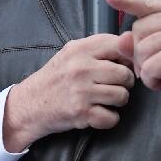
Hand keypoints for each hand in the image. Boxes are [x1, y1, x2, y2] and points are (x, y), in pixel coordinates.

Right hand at [2, 34, 133, 151]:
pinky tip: (98, 113)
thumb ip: (99, 47)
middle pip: (125, 74)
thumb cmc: (56, 78)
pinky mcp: (81, 113)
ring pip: (122, 96)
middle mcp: (81, 68)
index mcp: (80, 49)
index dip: (127, 57)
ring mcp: (81, 91)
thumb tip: (131, 42)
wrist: (29, 104)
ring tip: (105, 99)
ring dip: (117, 101)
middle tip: (113, 85)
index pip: (119, 46)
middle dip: (124, 83)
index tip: (121, 65)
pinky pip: (112, 118)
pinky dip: (108, 119)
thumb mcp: (72, 53)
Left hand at [105, 0, 160, 124]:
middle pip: (137, 31)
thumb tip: (122, 40)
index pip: (146, 4)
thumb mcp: (159, 52)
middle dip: (140, 54)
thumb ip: (139, 43)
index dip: (125, 1)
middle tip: (159, 65)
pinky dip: (152, 80)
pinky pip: (149, 67)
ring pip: (141, 51)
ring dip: (146, 70)